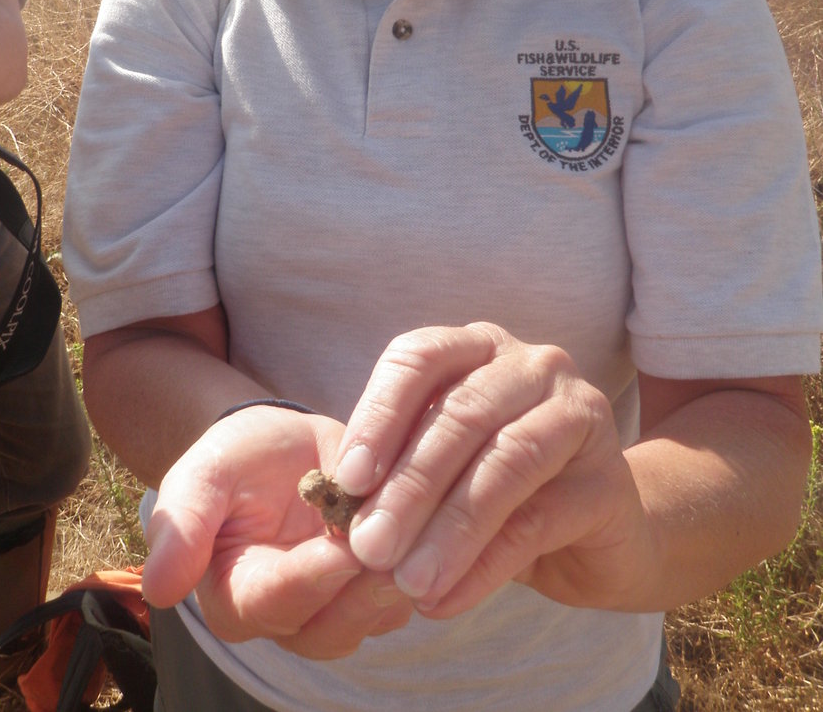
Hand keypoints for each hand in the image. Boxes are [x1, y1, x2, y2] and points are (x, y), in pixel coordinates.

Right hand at [142, 405, 413, 656]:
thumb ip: (180, 526)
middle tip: (397, 551)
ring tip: (424, 541)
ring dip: (397, 584)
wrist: (281, 446)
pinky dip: (421, 569)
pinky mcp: (373, 592)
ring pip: (371, 619)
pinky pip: (402, 595)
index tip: (342, 550)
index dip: (309, 579)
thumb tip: (160, 590)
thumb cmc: (235, 459)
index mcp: (234, 595)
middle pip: (329, 627)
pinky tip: (436, 532)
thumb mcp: (203, 474)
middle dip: (364, 591)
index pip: (273, 602)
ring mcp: (334, 610)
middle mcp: (286, 618)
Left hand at [332, 323, 652, 617]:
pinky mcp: (608, 479)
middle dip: (408, 486)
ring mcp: (579, 413)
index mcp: (479, 347)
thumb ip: (399, 473)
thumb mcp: (443, 470)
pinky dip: (484, 565)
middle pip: (461, 414)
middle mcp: (532, 365)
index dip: (379, 415)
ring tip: (407, 583)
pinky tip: (445, 600)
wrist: (602, 534)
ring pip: (504, 464)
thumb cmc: (502, 492)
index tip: (345, 480)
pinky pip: (537, 521)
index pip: (419, 357)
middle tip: (368, 548)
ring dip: (448, 529)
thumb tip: (341, 515)